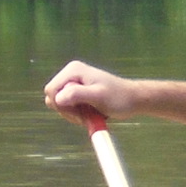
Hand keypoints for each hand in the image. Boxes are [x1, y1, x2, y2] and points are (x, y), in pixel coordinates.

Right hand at [40, 63, 185, 129]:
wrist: (134, 99)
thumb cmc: (119, 98)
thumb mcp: (99, 97)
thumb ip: (77, 95)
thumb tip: (57, 98)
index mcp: (73, 70)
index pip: (51, 91)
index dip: (61, 106)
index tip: (80, 113)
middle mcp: (70, 73)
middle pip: (53, 98)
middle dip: (68, 111)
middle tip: (88, 116)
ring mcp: (73, 82)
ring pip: (59, 104)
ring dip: (74, 114)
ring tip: (92, 114)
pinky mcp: (77, 91)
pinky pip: (67, 106)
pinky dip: (77, 114)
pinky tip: (91, 113)